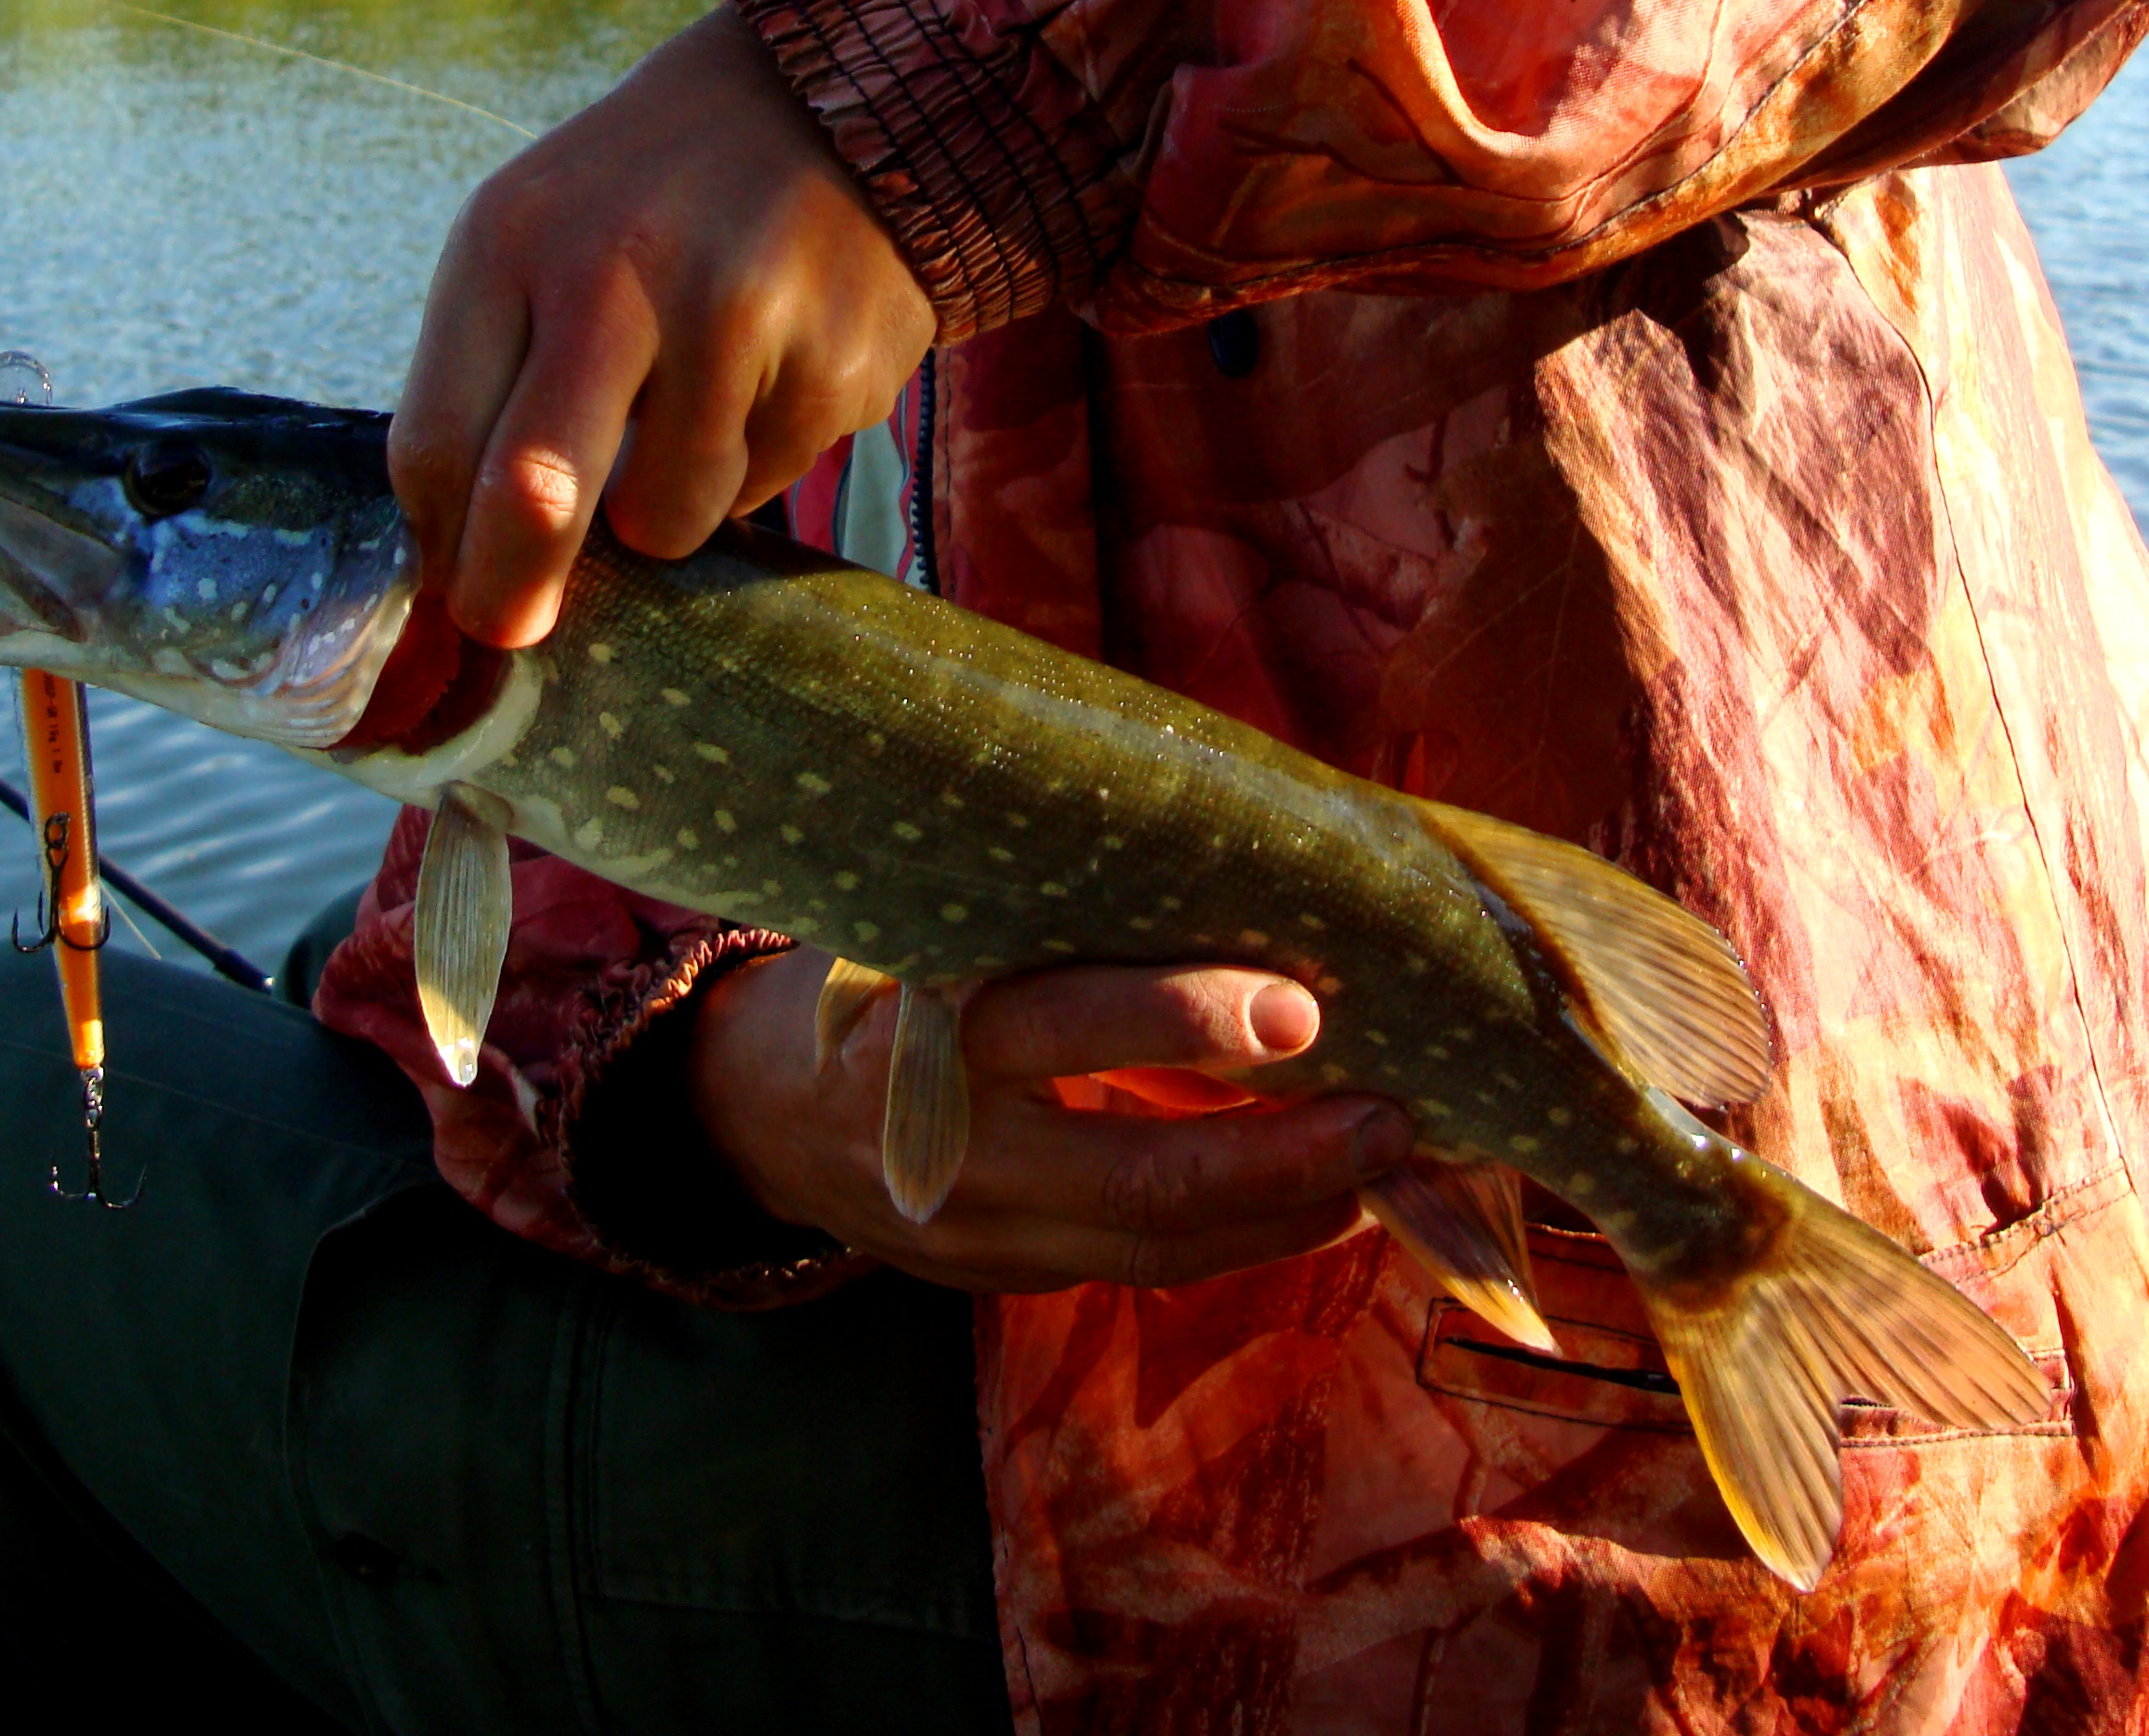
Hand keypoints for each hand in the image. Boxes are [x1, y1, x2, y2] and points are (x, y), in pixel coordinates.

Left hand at [392, 5, 934, 647]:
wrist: (841, 95)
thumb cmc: (655, 192)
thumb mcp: (540, 234)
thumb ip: (487, 380)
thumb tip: (459, 565)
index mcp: (516, 237)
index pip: (437, 442)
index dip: (441, 545)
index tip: (451, 591)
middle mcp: (621, 270)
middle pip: (535, 494)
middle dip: (513, 592)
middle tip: (513, 629)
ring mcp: (739, 319)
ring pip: (666, 520)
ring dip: (666, 504)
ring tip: (694, 399)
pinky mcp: (834, 367)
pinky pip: (764, 487)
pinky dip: (753, 456)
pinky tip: (771, 362)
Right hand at [686, 953, 1414, 1290]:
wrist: (755, 1110)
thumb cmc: (878, 969)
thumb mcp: (931, 920)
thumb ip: (1051, 915)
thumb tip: (1235, 867)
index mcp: (916, 1024)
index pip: (1050, 1026)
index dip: (1176, 1023)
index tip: (1296, 1008)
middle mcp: (947, 1147)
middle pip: (1129, 1176)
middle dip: (1277, 1157)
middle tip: (1392, 1114)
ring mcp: (977, 1234)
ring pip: (1156, 1246)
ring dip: (1290, 1211)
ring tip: (1393, 1158)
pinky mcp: (1007, 1279)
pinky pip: (1148, 1269)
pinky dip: (1251, 1236)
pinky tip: (1331, 1199)